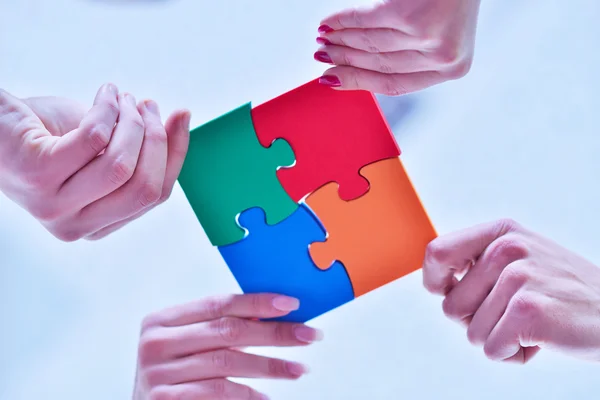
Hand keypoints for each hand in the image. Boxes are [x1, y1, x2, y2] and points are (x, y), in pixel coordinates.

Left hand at [0, 84, 189, 240]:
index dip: (175, 154)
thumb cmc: (47, 138)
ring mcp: (54, 206)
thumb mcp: (101, 153)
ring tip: (123, 97)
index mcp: (97, 225)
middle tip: (148, 106)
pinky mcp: (38, 175)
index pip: (155, 196)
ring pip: (121, 165)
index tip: (181, 118)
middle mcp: (75, 226)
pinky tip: (105, 94)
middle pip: (144, 187)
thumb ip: (138, 153)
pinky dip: (107, 108)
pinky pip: (94, 138)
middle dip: (155, 139)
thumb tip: (182, 123)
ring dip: (131, 121)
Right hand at [133, 294, 318, 399]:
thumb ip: (218, 328)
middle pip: (228, 331)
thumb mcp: (187, 345)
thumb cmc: (172, 375)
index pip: (218, 303)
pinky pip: (219, 392)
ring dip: (270, 366)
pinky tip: (266, 396)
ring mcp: (158, 373)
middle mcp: (156, 343)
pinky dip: (248, 395)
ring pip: (228, 363)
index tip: (291, 304)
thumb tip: (271, 315)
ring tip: (297, 369)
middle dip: (274, 332)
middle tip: (307, 335)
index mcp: (162, 320)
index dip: (257, 302)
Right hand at [314, 0, 480, 94]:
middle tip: (321, 54)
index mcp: (452, 67)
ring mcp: (431, 38)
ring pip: (371, 44)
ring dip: (340, 40)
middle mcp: (444, 58)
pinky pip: (368, 21)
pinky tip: (329, 22)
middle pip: (379, 65)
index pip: (394, 84)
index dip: (357, 82)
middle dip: (343, 59)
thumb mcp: (434, 31)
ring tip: (323, 37)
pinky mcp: (417, 17)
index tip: (333, 79)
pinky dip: (343, 20)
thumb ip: (406, 52)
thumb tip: (355, 65)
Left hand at [422, 218, 599, 363]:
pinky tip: (541, 339)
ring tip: (532, 324)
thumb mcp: (522, 258)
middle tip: (513, 315)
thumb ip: (479, 262)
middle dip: (475, 321)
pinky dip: (514, 354)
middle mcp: (507, 248)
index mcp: (501, 232)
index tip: (449, 294)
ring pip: (471, 332)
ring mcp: (519, 277)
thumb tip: (434, 282)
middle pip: (450, 304)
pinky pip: (492, 349)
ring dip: (499, 338)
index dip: (435, 282)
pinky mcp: (529, 310)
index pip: (437, 253)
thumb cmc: (562, 292)